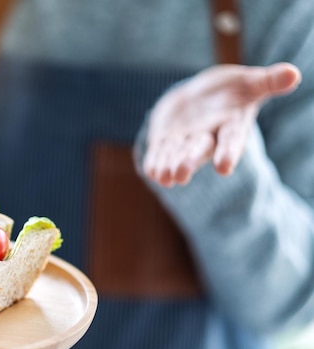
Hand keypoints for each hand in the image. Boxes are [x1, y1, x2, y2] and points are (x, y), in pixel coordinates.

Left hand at [143, 63, 300, 186]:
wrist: (201, 97)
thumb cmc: (231, 90)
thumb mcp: (250, 82)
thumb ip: (268, 81)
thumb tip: (294, 74)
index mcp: (231, 126)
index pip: (231, 140)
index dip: (227, 153)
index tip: (223, 168)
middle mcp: (208, 137)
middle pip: (198, 150)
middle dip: (189, 161)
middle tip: (181, 174)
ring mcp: (185, 140)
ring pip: (177, 154)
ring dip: (169, 165)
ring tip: (163, 178)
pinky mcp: (166, 139)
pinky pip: (160, 152)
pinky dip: (155, 162)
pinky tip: (151, 172)